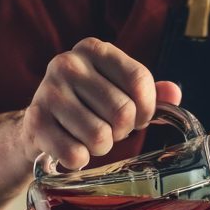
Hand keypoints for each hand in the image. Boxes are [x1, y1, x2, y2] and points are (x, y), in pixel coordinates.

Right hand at [20, 37, 182, 169]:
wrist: (40, 122)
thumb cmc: (89, 105)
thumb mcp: (119, 90)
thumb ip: (149, 91)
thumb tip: (174, 92)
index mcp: (94, 49)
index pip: (139, 80)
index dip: (146, 109)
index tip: (138, 117)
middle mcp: (67, 64)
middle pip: (122, 111)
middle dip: (122, 130)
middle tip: (110, 129)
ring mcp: (47, 92)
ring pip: (99, 136)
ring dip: (101, 148)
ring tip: (91, 138)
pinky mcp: (35, 122)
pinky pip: (75, 155)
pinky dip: (80, 160)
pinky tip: (73, 148)